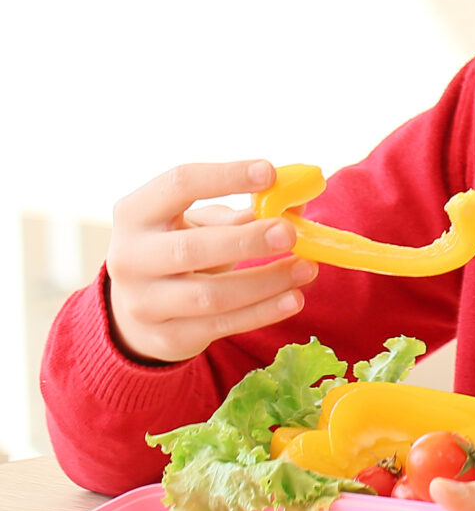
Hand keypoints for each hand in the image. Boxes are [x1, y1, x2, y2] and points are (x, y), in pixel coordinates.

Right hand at [105, 161, 317, 362]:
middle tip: (290, 232)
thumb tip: (303, 193)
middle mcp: (130, 258)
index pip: (178, 184)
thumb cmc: (179, 247)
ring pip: (211, 295)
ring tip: (307, 268)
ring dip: (266, 281)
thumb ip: (247, 210)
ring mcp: (144, 302)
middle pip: (191, 249)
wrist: (137, 308)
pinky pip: (221, 325)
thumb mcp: (200, 223)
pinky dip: (262, 312)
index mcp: (136, 213)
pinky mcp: (166, 337)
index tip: (271, 173)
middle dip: (246, 241)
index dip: (226, 177)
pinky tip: (294, 299)